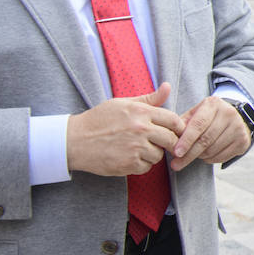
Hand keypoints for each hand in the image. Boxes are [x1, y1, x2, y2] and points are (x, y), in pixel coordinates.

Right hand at [67, 83, 183, 175]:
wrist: (75, 140)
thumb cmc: (99, 120)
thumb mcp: (122, 103)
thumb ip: (149, 99)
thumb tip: (168, 86)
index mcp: (141, 112)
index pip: (173, 120)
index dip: (178, 127)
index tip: (175, 132)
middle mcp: (141, 129)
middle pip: (171, 140)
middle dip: (168, 143)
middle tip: (160, 143)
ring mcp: (135, 148)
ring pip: (159, 155)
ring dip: (152, 154)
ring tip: (137, 148)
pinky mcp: (128, 164)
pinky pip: (146, 167)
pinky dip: (141, 164)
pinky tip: (129, 157)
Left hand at [171, 95, 252, 169]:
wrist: (235, 116)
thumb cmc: (208, 117)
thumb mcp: (195, 113)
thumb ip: (181, 124)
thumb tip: (168, 140)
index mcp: (213, 104)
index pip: (198, 124)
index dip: (186, 140)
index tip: (176, 153)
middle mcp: (229, 114)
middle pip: (205, 140)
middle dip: (189, 154)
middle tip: (176, 164)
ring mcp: (238, 128)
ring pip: (212, 150)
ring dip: (199, 156)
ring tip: (193, 154)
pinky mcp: (243, 141)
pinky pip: (221, 157)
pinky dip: (209, 159)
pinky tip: (205, 155)